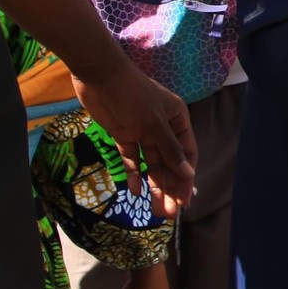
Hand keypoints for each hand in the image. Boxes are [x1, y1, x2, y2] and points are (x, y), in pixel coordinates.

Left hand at [73, 59, 195, 216]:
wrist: (99, 76)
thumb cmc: (132, 95)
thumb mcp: (154, 124)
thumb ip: (170, 150)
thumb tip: (188, 173)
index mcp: (178, 121)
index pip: (187, 154)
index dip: (186, 178)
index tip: (184, 201)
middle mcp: (163, 128)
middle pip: (170, 163)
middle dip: (170, 187)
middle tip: (169, 213)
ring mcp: (142, 132)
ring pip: (152, 164)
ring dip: (154, 185)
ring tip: (155, 209)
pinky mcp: (123, 134)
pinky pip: (131, 158)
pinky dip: (133, 174)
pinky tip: (135, 192)